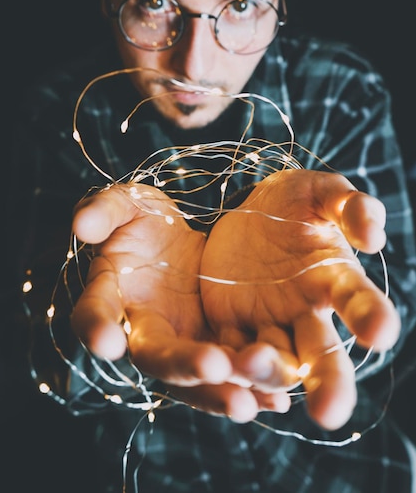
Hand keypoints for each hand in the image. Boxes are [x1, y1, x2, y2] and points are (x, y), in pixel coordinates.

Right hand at [70, 183, 288, 421]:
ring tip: (250, 402)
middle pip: (156, 357)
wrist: (183, 239)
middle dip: (182, 364)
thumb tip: (83, 224)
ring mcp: (182, 344)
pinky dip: (253, 389)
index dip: (97, 326)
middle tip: (213, 366)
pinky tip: (278, 402)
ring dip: (221, 391)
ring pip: (196, 380)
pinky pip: (232, 375)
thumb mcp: (126, 205)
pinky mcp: (217, 346)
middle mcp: (145, 331)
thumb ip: (104, 210)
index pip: (94, 314)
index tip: (107, 342)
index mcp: (112, 296)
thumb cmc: (145, 220)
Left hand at [199, 169, 400, 428]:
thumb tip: (374, 236)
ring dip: (268, 370)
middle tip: (331, 412)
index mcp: (334, 278)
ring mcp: (268, 324)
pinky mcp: (229, 326)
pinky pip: (228, 352)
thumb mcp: (319, 191)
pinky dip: (228, 369)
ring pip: (274, 360)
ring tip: (254, 364)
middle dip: (329, 382)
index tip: (381, 332)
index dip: (372, 316)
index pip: (358, 300)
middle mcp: (307, 312)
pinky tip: (224, 379)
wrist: (245, 214)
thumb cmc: (293, 202)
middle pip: (323, 355)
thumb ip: (349, 205)